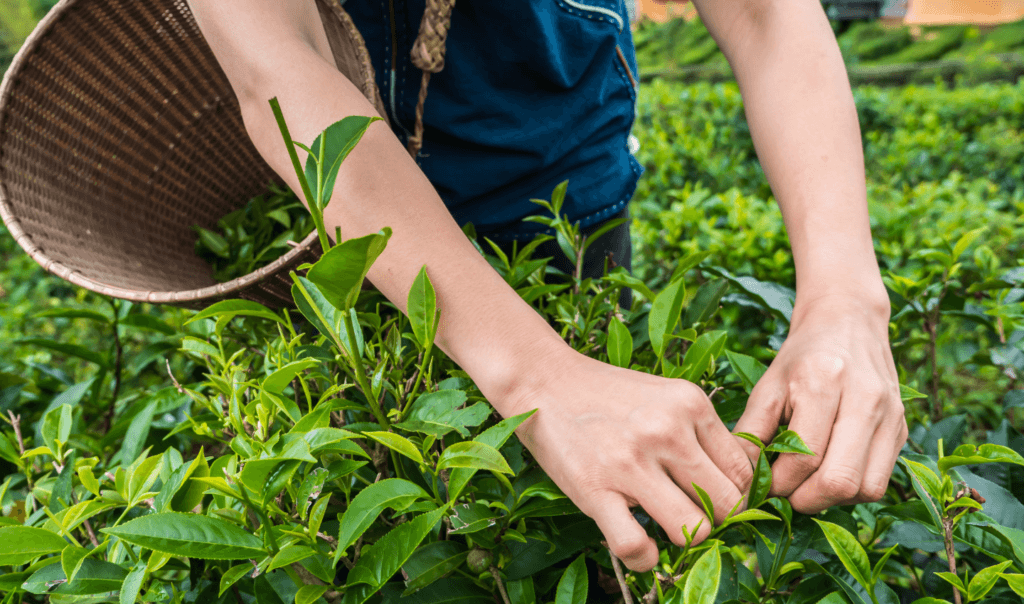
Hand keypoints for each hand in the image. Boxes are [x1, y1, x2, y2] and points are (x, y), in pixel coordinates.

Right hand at [506, 351, 752, 571]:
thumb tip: (734, 482)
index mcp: (691, 404)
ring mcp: (631, 462)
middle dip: (717, 520)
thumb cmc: (607, 394)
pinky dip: (643, 557)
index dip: (738, 495)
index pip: (744, 470)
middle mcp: (667, 431)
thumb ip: (699, 431)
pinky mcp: (595, 489)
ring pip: (694, 529)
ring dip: (684, 539)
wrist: (543, 378)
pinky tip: (639, 544)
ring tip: (666, 527)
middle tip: (694, 515)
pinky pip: (636, 545)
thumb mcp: (665, 396)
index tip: (719, 502)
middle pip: (728, 503)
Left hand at [733, 293, 907, 513]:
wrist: (848, 321)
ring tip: (806, 485)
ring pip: (866, 489)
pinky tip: (828, 474)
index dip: (779, 483)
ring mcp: (891, 416)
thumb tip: (739, 479)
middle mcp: (866, 400)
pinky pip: (879, 481)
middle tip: (783, 493)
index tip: (762, 485)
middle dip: (805, 499)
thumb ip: (751, 431)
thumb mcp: (767, 385)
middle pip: (840, 480)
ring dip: (832, 499)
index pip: (805, 457)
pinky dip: (852, 490)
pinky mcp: (902, 429)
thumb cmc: (802, 355)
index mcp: (824, 382)